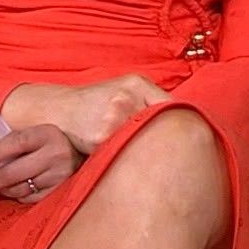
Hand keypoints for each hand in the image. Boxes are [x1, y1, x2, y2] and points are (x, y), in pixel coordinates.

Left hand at [0, 124, 82, 203]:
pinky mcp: (61, 190)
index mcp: (46, 134)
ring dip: (3, 189)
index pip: (15, 143)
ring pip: (20, 188)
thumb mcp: (36, 133)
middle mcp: (55, 154)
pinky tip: (14, 190)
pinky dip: (18, 195)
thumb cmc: (50, 142)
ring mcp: (59, 174)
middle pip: (14, 172)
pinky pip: (31, 198)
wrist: (85, 151)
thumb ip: (14, 141)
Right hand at [4, 75, 170, 154]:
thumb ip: (148, 100)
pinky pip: (123, 152)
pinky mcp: (102, 136)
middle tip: (181, 159)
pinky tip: (128, 164)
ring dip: (148, 153)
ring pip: (144, 141)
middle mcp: (127, 97)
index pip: (171, 105)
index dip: (182, 125)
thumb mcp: (122, 90)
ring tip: (152, 164)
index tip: (192, 140)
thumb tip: (182, 121)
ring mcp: (114, 116)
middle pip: (162, 125)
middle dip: (168, 142)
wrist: (56, 109)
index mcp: (136, 84)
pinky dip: (128, 159)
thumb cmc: (92, 103)